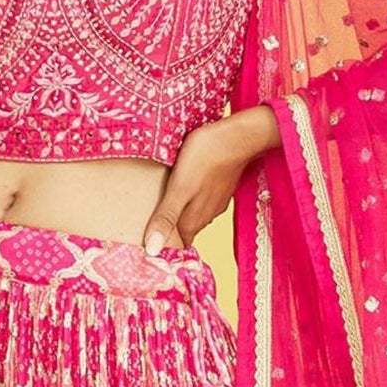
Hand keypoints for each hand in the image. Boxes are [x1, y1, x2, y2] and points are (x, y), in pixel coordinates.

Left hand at [139, 108, 281, 252]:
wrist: (238, 136)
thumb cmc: (206, 157)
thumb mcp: (179, 188)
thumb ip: (166, 218)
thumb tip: (152, 250)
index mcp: (193, 220)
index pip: (178, 245)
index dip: (164, 247)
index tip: (147, 247)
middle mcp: (206, 215)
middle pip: (184, 230)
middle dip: (170, 231)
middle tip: (149, 227)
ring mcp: (216, 201)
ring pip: (194, 214)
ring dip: (180, 214)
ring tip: (163, 208)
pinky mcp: (220, 186)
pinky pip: (202, 200)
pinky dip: (191, 199)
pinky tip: (185, 189)